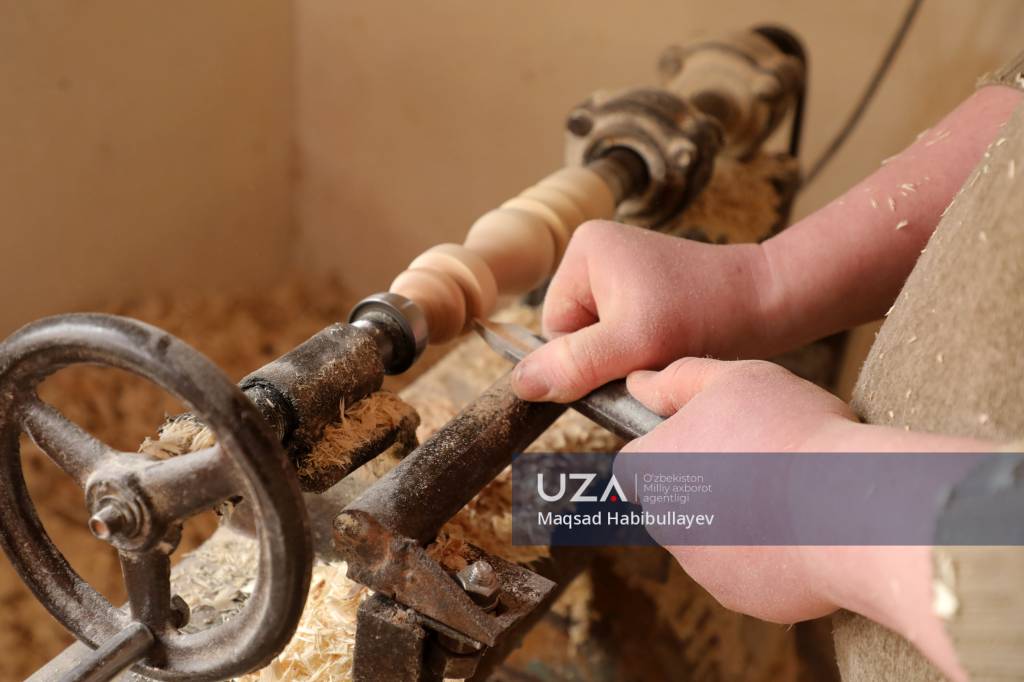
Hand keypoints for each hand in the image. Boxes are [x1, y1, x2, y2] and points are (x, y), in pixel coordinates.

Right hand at [511, 220, 772, 401]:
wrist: (769, 302)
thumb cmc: (706, 312)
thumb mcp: (632, 343)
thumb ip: (574, 365)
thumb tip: (520, 384)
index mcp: (584, 249)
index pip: (554, 329)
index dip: (585, 358)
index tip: (627, 358)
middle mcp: (596, 253)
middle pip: (574, 337)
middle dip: (608, 357)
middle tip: (650, 355)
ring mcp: (620, 270)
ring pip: (599, 343)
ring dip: (626, 358)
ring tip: (665, 349)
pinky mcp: (642, 289)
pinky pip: (621, 334)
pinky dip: (642, 350)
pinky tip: (671, 344)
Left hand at [622, 357, 856, 623]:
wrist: (852, 511)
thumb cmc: (793, 434)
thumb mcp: (736, 379)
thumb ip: (679, 380)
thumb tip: (637, 383)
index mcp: (654, 470)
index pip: (635, 463)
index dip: (670, 446)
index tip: (710, 438)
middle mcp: (666, 525)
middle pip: (674, 500)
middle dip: (707, 484)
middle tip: (760, 459)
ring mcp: (702, 568)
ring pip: (711, 538)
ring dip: (738, 519)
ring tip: (790, 493)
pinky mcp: (742, 598)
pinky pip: (748, 571)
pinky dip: (769, 553)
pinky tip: (806, 529)